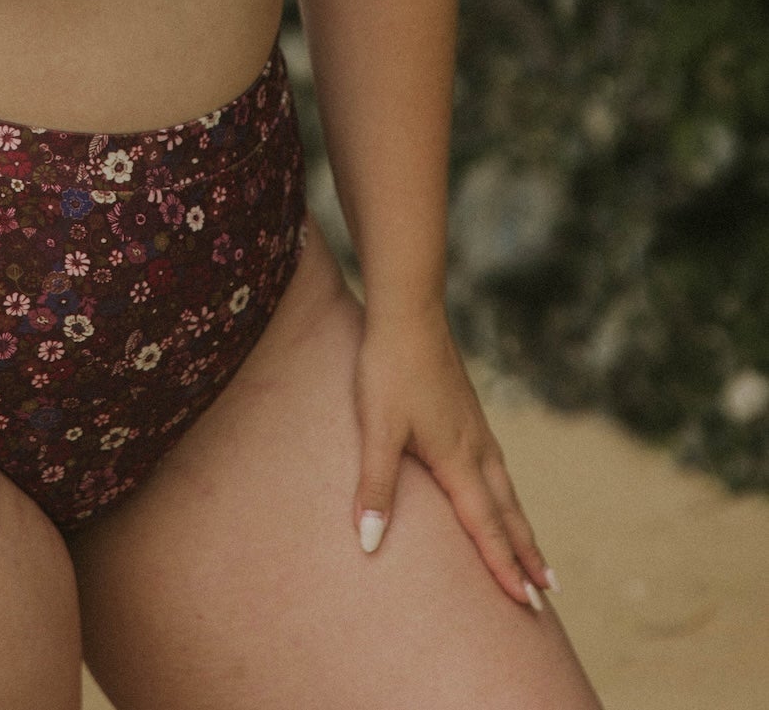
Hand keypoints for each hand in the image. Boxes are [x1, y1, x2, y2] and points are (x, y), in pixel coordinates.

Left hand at [351, 303, 556, 611]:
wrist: (409, 310)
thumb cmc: (389, 369)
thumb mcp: (377, 430)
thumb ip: (375, 487)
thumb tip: (369, 544)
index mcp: (458, 460)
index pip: (486, 527)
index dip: (505, 568)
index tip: (528, 606)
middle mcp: (476, 449)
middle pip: (508, 514)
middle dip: (526, 556)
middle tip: (549, 596)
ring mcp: (475, 428)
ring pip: (506, 489)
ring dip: (522, 526)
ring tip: (536, 555)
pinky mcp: (467, 410)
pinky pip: (496, 466)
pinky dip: (507, 494)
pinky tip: (500, 488)